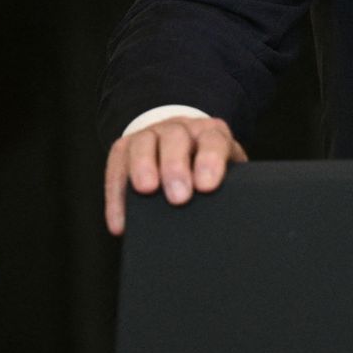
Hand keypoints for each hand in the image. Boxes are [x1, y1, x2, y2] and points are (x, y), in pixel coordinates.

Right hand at [103, 115, 247, 235]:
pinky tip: (120, 223)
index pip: (213, 140)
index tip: (207, 186)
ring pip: (143, 144)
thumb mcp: (226, 169)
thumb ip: (232, 185)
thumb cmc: (208, 168)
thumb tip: (237, 214)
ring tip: (146, 191)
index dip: (210, 161)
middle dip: (175, 166)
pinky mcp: (124, 148)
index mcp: (210, 133)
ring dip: (143, 167)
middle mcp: (179, 128)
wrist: (183, 144)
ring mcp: (150, 135)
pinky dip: (116, 197)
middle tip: (179, 197)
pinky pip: (116, 168)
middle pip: (175, 138)